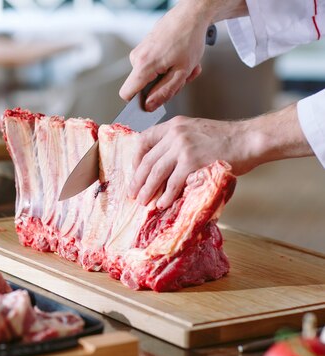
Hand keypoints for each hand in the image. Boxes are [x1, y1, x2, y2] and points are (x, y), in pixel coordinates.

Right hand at [119, 3, 210, 110]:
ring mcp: (139, 51)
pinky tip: (178, 59)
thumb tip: (149, 106)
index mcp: (143, 65)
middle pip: (142, 86)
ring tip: (183, 65)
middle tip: (181, 77)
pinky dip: (167, 66)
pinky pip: (152, 66)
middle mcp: (137, 58)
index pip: (126, 94)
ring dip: (168, 75)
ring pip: (149, 77)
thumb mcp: (182, 72)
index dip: (138, 102)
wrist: (191, 14)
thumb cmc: (189, 38)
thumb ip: (164, 92)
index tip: (152, 102)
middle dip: (162, 86)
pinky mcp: (145, 48)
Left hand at [128, 104, 313, 209]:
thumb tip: (163, 165)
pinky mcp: (192, 162)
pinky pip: (173, 183)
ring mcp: (182, 147)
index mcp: (174, 125)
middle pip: (147, 160)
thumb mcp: (196, 131)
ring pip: (156, 172)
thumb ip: (178, 142)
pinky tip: (162, 203)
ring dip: (148, 190)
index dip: (136, 158)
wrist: (249, 139)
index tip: (135, 171)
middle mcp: (175, 134)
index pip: (144, 139)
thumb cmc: (226, 139)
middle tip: (133, 192)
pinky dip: (166, 195)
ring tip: (143, 201)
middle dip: (138, 179)